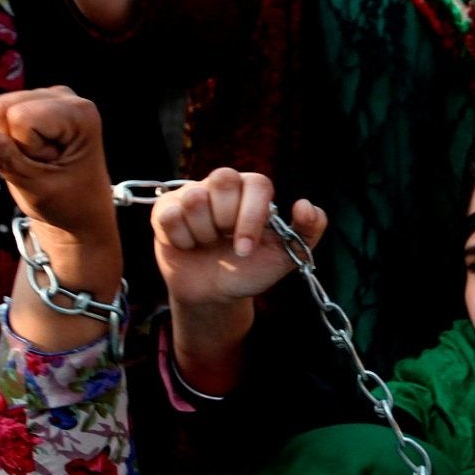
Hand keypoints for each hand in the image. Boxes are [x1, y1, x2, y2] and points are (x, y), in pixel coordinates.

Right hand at [0, 87, 115, 246]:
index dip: (24, 149)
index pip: (19, 118)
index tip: (49, 165)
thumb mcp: (35, 186)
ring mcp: (48, 96)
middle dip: (10, 141)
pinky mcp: (32, 102)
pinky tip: (25, 149)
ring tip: (36, 158)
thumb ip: (3, 158)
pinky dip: (0, 136)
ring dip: (5, 140)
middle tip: (40, 162)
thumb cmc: (66, 201)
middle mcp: (66, 96)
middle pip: (1, 108)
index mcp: (79, 113)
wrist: (79, 210)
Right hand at [153, 170, 325, 314]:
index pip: (257, 183)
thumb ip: (308, 231)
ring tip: (208, 243)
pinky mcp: (165, 208)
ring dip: (203, 234)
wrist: (213, 294)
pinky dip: (181, 240)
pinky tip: (189, 245)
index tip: (246, 249)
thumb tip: (305, 205)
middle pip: (223, 179)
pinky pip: (169, 216)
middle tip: (226, 241)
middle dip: (226, 220)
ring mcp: (193, 194)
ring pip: (195, 198)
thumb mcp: (284, 256)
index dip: (251, 216)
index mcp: (254, 191)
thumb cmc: (249, 269)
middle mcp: (223, 185)